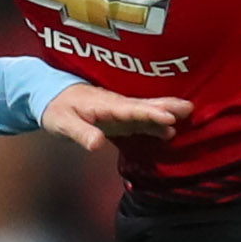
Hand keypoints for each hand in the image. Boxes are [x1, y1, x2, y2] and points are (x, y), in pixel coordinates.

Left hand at [39, 84, 191, 152]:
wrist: (52, 96)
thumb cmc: (57, 109)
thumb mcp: (63, 123)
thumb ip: (81, 133)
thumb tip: (98, 144)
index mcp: (104, 105)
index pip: (131, 109)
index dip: (150, 113)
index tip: (167, 117)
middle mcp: (117, 105)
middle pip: (145, 105)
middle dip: (166, 107)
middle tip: (188, 108)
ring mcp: (120, 111)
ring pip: (147, 110)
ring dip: (167, 112)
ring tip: (188, 114)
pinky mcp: (121, 118)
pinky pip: (142, 119)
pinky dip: (157, 123)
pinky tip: (170, 131)